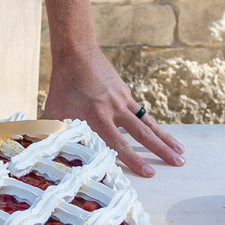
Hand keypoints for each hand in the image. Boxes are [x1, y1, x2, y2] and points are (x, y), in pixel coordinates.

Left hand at [43, 46, 184, 176]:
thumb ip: (53, 132)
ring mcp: (122, 100)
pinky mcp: (125, 92)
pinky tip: (160, 133)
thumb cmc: (62, 84)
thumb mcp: (54, 110)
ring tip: (181, 150)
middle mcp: (113, 110)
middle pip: (142, 134)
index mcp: (96, 117)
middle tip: (180, 163)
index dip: (133, 160)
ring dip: (165, 137)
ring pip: (148, 122)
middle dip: (161, 150)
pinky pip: (141, 112)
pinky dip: (151, 123)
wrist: (76, 52)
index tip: (150, 173)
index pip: (118, 144)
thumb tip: (43, 150)